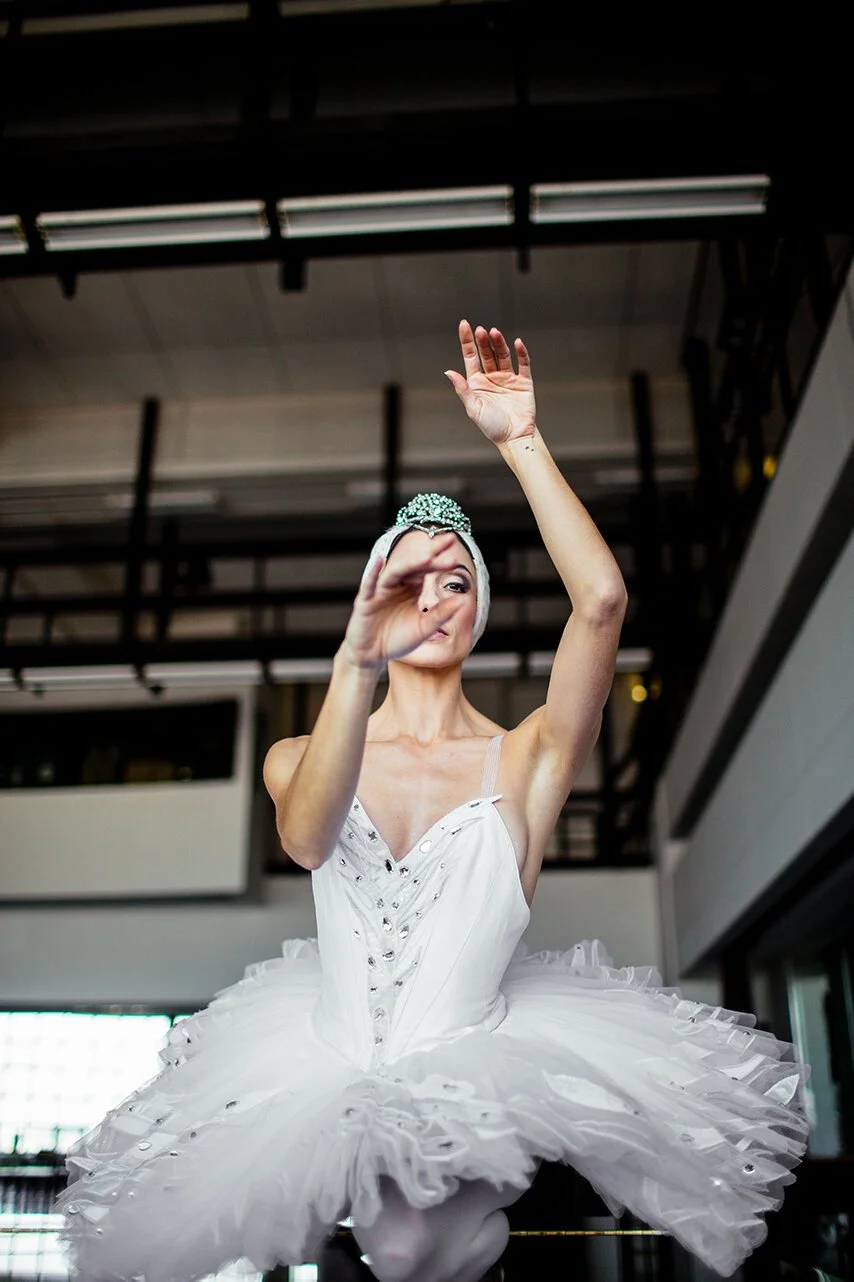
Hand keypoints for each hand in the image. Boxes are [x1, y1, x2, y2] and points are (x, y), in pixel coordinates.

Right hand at [341, 533, 465, 668]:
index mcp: (411, 587)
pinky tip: (379, 561)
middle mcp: (396, 584)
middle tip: (449, 539)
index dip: (441, 562)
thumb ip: (441, 614)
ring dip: (410, 562)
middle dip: (431, 553)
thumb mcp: (424, 628)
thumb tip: (464, 601)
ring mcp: (379, 590)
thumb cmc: (398, 639)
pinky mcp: (365, 601)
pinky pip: (369, 585)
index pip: (427, 570)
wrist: (373, 656)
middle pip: (414, 564)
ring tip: (428, 556)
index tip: (458, 556)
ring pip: (395, 572)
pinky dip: (373, 573)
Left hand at [444, 319, 535, 444]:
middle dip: (483, 341)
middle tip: (481, 330)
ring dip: (499, 343)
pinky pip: (523, 363)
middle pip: (486, 353)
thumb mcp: (473, 408)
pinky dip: (521, 352)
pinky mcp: (523, 381)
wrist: (514, 437)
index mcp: (477, 382)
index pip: (470, 357)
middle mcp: (491, 377)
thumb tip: (448, 372)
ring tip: (494, 332)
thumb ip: (463, 389)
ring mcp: (508, 378)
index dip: (467, 340)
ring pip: (502, 355)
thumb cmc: (492, 427)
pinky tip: (517, 343)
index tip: (464, 324)